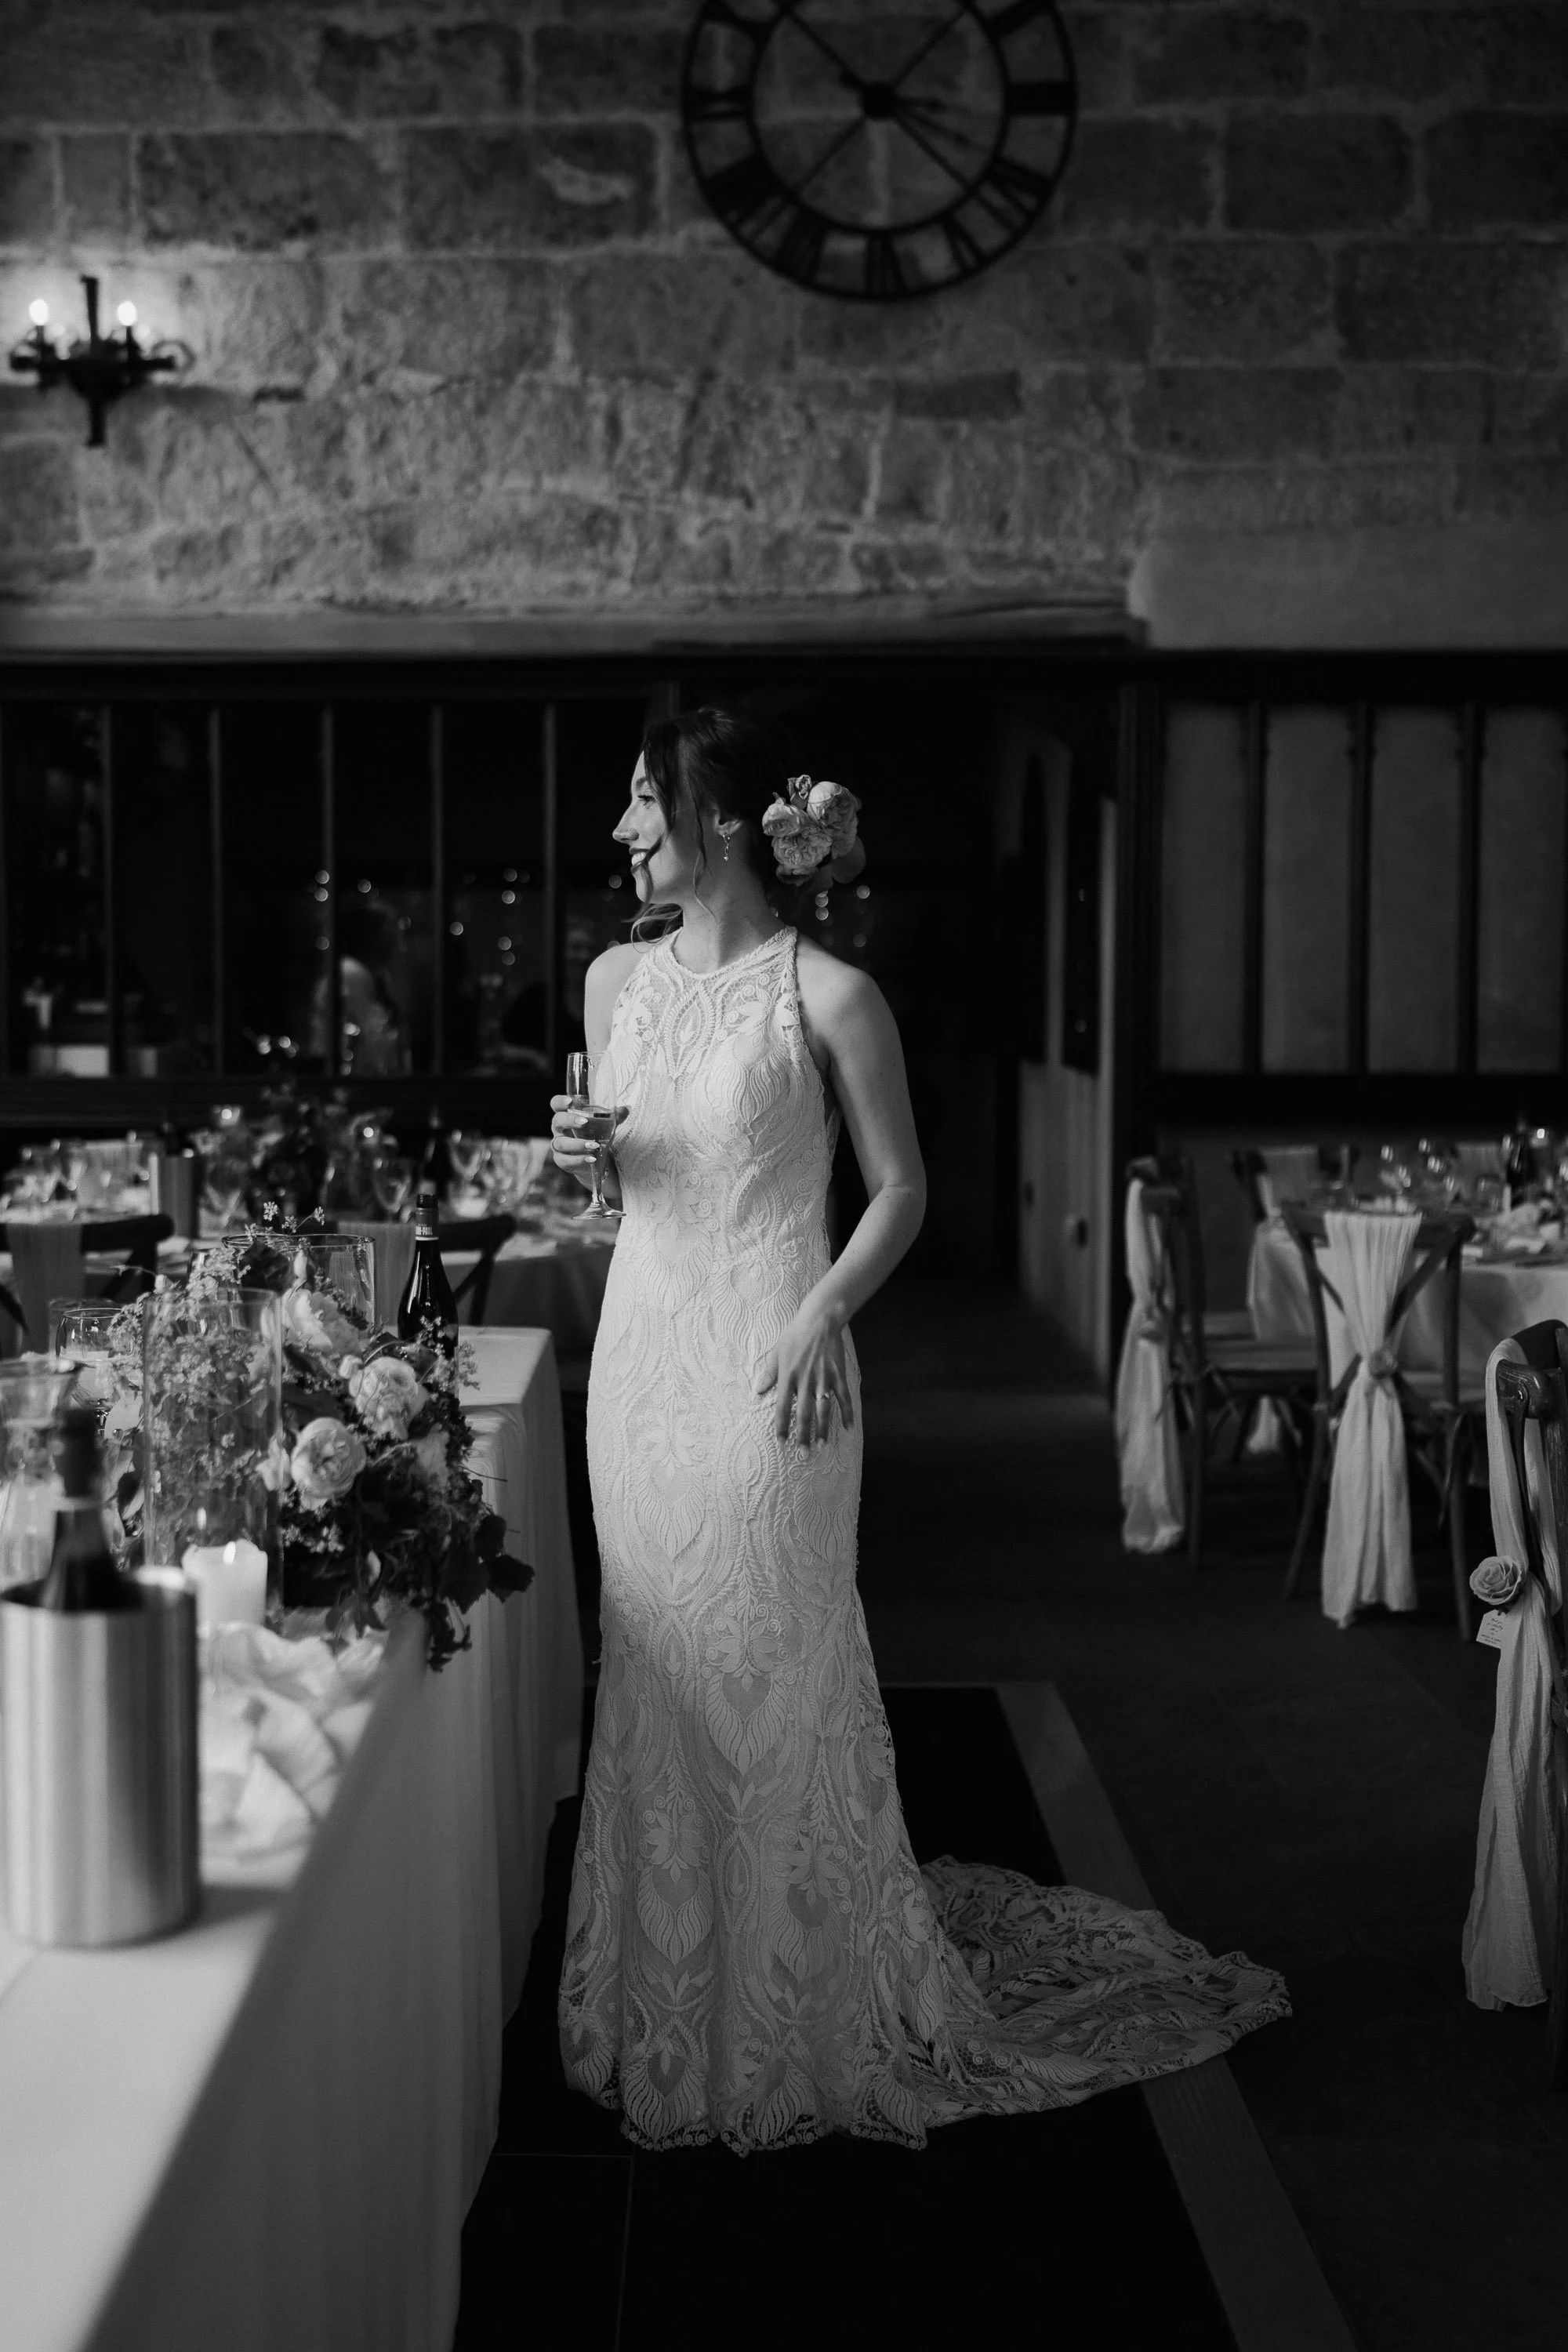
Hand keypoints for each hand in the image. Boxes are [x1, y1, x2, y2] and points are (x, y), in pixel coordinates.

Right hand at [549, 1097, 625, 1172]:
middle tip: (584, 1122)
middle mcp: (560, 1129)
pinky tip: (592, 1158)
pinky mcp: (562, 1160)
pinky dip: (579, 1159)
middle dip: (569, 1121)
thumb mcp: (605, 1125)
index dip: (560, 1101)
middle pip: (557, 1121)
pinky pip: (565, 1160)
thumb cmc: (596, 1136)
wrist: (595, 1160)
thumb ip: (614, 1116)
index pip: (556, 1105)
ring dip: (577, 1144)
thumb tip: (626, 1108)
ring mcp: (559, 1145)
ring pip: (560, 1143)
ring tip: (594, 1145)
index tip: (570, 1100)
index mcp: (567, 1115)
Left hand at [754, 1304, 853, 1449]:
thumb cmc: (795, 1335)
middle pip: (804, 1414)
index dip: (782, 1427)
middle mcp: (805, 1381)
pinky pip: (843, 1398)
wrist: (819, 1320)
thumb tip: (758, 1391)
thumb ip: (768, 1374)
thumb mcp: (777, 1353)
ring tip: (822, 1446)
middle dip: (803, 1436)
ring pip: (823, 1410)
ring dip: (823, 1430)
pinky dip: (846, 1413)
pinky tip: (848, 1427)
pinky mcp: (838, 1375)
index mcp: (788, 1377)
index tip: (781, 1442)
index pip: (783, 1408)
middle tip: (804, 1454)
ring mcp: (823, 1379)